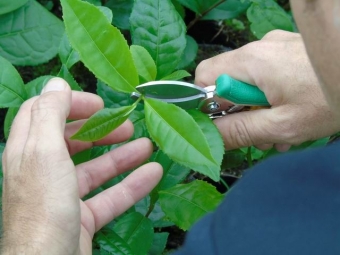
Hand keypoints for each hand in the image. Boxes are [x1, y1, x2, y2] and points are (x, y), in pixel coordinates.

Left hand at [1, 78, 161, 253]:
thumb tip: (57, 83)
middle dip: (101, 130)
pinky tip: (153, 173)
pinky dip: (131, 184)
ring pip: (95, 169)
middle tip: (128, 124)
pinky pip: (109, 196)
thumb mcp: (44, 153)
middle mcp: (43, 172)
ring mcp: (63, 197)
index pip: (43, 114)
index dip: (69, 104)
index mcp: (28, 151)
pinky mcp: (82, 218)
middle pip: (72, 141)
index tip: (98, 103)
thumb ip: (50, 115)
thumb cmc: (44, 206)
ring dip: (122, 156)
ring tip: (148, 145)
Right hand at [195, 30, 337, 150]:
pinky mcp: (290, 52)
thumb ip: (240, 130)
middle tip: (258, 137)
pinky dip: (272, 98)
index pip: (205, 77)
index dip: (208, 103)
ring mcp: (277, 48)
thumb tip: (207, 136)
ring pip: (250, 82)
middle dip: (239, 112)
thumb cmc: (331, 101)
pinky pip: (268, 76)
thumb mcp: (282, 125)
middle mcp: (260, 48)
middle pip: (229, 81)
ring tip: (280, 134)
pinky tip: (290, 118)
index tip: (224, 125)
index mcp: (252, 61)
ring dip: (258, 110)